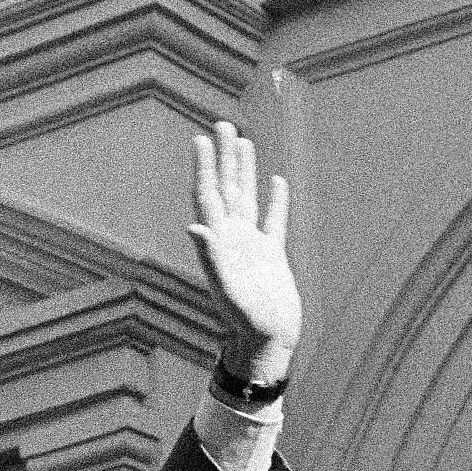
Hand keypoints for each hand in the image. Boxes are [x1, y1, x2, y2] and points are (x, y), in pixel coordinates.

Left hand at [188, 122, 297, 389]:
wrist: (266, 346)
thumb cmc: (246, 325)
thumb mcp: (228, 291)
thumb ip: (212, 259)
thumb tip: (194, 228)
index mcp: (220, 243)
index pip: (208, 197)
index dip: (204, 167)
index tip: (200, 138)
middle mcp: (232, 239)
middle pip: (225, 189)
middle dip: (222, 157)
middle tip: (220, 124)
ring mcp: (252, 246)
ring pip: (247, 198)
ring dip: (243, 170)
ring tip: (242, 141)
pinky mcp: (272, 256)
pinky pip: (273, 220)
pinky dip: (275, 199)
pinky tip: (277, 180)